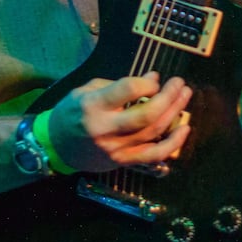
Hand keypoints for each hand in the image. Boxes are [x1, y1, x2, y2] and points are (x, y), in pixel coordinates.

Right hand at [46, 72, 192, 172]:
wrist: (57, 146)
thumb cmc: (72, 113)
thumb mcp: (87, 90)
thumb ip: (119, 85)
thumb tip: (152, 80)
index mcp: (93, 105)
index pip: (128, 89)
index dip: (147, 82)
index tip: (153, 79)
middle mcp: (105, 128)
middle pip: (147, 114)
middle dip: (169, 96)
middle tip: (179, 83)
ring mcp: (116, 148)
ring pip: (154, 132)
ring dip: (175, 112)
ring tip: (185, 96)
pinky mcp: (123, 161)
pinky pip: (154, 155)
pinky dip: (173, 143)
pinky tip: (184, 129)